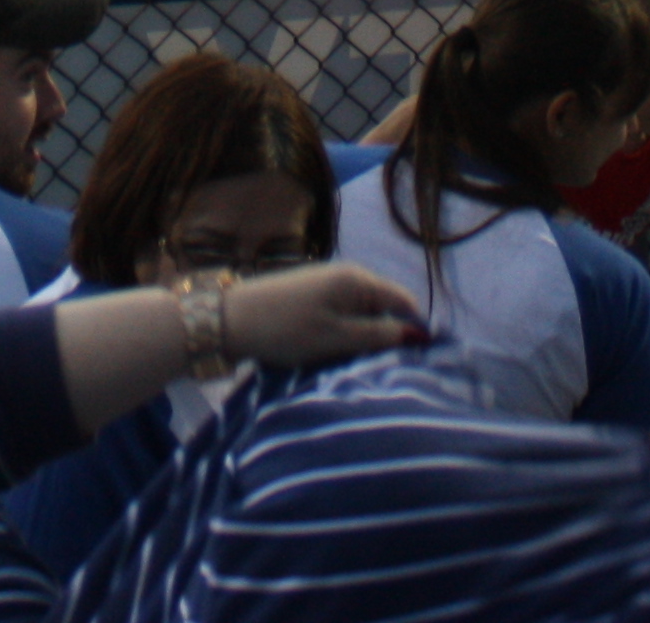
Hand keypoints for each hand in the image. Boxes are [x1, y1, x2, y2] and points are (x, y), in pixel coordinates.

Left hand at [223, 264, 425, 370]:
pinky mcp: (311, 299)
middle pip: (384, 309)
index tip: (419, 364)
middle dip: (387, 338)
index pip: (404, 302)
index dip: (415, 330)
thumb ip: (379, 336)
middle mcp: (347, 276)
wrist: (228, 320)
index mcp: (358, 279)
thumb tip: (420, 335)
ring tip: (356, 368)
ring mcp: (327, 286)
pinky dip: (343, 337)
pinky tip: (333, 357)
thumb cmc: (286, 329)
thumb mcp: (336, 337)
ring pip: (362, 317)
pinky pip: (341, 319)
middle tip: (384, 373)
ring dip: (362, 341)